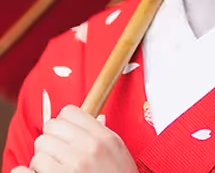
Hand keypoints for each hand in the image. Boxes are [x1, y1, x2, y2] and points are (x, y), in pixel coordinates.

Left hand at [17, 105, 136, 172]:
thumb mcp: (119, 152)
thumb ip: (104, 134)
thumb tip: (97, 119)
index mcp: (103, 138)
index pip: (69, 112)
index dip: (63, 122)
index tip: (65, 134)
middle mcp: (88, 148)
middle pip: (50, 127)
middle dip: (52, 139)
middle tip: (58, 152)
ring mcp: (73, 165)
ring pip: (40, 147)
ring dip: (44, 158)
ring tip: (55, 167)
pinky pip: (30, 167)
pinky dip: (32, 171)